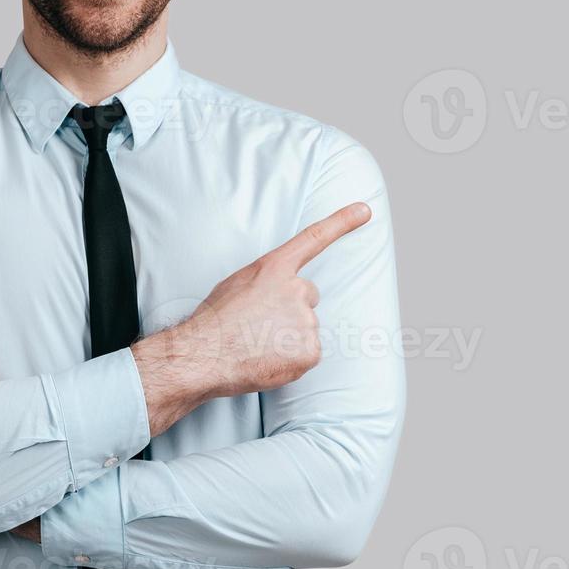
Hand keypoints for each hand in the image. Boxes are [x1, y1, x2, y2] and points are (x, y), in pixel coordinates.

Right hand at [165, 201, 370, 399]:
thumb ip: (266, 282)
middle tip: (260, 324)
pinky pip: (306, 353)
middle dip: (290, 310)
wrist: (204, 355)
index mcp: (275, 268)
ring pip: (305, 328)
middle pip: (307, 297)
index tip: (364, 210)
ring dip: (287, 337)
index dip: (342, 222)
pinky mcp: (310, 351)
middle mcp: (296, 290)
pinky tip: (267, 358)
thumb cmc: (214, 321)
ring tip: (257, 343)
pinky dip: (291, 359)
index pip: (314, 239)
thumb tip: (275, 297)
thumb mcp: (237, 284)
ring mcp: (306, 321)